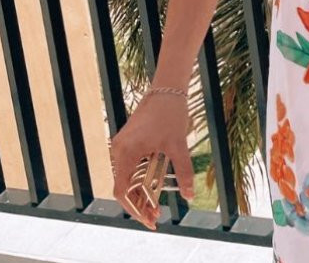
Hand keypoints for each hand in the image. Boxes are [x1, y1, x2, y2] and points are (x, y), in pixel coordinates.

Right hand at [109, 89, 194, 229]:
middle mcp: (119, 150)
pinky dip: (140, 180)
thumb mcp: (178, 145)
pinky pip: (130, 167)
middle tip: (156, 216)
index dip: (134, 209)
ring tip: (156, 207)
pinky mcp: (128, 141)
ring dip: (139, 193)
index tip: (149, 220)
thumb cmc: (171, 114)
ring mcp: (122, 145)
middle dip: (138, 204)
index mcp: (126, 153)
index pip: (122, 191)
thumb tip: (189, 195)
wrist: (167, 88)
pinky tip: (154, 187)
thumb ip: (183, 171)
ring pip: (126, 177)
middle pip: (123, 187)